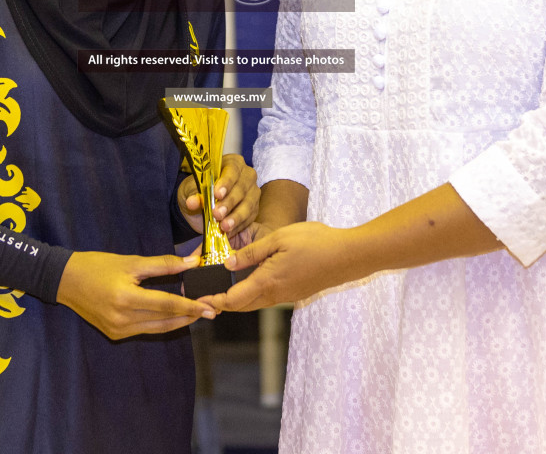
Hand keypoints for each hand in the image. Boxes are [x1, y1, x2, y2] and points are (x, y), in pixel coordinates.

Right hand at [56, 250, 215, 339]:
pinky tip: (173, 314)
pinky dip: (161, 323)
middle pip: (165, 319)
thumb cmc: (97, 266)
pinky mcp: (115, 334)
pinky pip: (145, 330)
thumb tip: (191, 262)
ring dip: (178, 320)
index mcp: (126, 298)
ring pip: (157, 328)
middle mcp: (122, 319)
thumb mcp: (131, 261)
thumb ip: (163, 264)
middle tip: (211, 309)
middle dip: (190, 315)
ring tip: (196, 312)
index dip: (191, 306)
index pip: (167, 305)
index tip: (211, 307)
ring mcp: (118, 330)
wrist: (65, 281)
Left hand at [180, 154, 260, 245]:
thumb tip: (192, 201)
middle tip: (217, 214)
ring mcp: (252, 193)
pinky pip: (249, 218)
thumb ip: (193, 194)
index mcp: (232, 163)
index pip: (233, 170)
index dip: (226, 182)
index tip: (217, 194)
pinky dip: (238, 226)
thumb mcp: (190, 190)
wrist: (200, 204)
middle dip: (229, 202)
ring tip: (224, 226)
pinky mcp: (253, 209)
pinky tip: (228, 232)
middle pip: (241, 188)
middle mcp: (246, 176)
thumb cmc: (197, 190)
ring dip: (235, 217)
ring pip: (248, 204)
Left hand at [206, 220, 354, 312]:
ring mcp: (287, 296)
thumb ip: (251, 253)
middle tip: (203, 296)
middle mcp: (275, 295)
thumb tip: (227, 264)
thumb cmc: (315, 242)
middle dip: (220, 303)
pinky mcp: (296, 293)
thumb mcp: (279, 239)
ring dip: (236, 300)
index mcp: (267, 282)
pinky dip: (252, 295)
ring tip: (220, 289)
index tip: (197, 300)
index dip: (213, 301)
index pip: (232, 300)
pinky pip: (267, 298)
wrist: (349, 256)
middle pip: (241, 306)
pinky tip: (248, 282)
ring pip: (254, 303)